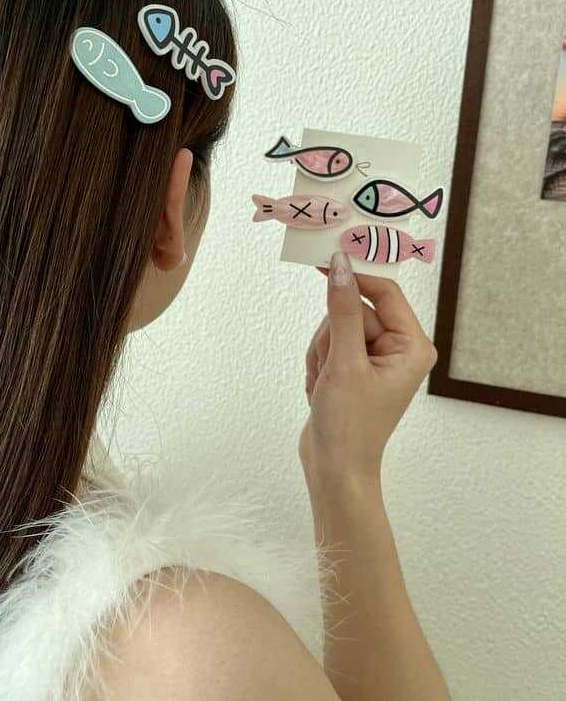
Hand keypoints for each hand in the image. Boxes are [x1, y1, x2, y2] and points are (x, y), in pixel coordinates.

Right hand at [299, 252, 437, 482]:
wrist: (334, 469)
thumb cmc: (349, 424)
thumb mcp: (345, 361)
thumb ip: (343, 309)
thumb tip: (340, 266)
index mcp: (412, 346)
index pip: (384, 292)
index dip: (354, 276)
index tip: (325, 261)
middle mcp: (398, 349)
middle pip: (353, 310)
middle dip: (332, 336)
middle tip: (331, 369)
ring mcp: (374, 359)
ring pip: (335, 327)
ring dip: (321, 353)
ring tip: (326, 385)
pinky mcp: (354, 368)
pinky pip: (327, 345)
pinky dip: (318, 363)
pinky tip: (322, 389)